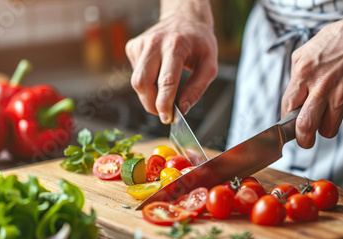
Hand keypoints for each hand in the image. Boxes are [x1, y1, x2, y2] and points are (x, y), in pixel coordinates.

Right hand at [125, 4, 217, 123]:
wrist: (185, 18)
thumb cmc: (199, 43)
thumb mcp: (209, 65)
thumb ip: (197, 89)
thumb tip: (182, 108)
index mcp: (176, 45)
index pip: (166, 81)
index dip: (164, 103)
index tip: (168, 118)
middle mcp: (155, 42)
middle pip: (142, 82)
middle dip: (150, 104)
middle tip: (163, 113)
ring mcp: (141, 43)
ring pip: (136, 80)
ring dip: (148, 95)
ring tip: (163, 94)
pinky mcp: (133, 46)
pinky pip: (136, 73)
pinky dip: (146, 81)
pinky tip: (158, 73)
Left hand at [281, 15, 342, 147]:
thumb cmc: (340, 40)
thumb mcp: (307, 52)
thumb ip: (297, 76)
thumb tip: (292, 100)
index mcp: (304, 73)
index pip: (288, 108)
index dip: (287, 123)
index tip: (289, 128)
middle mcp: (321, 86)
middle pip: (306, 127)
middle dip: (303, 140)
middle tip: (305, 140)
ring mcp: (341, 94)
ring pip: (329, 128)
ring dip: (328, 125)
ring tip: (331, 109)